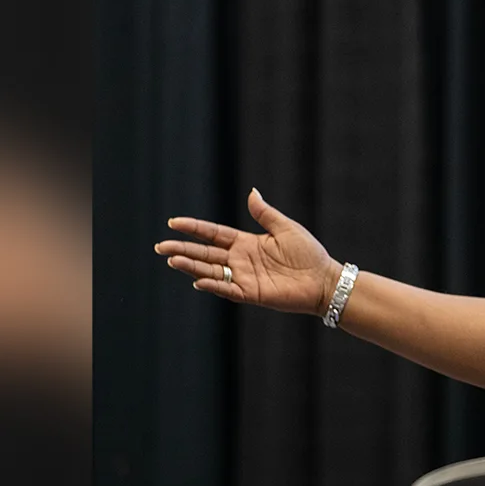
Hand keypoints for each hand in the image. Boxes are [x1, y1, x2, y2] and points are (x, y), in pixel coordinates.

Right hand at [155, 188, 341, 315]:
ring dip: (191, 266)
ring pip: (211, 271)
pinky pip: (228, 289)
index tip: (173, 222)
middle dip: (183, 249)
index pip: (213, 234)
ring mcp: (244, 278)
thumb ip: (265, 214)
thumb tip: (251, 192)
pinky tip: (198, 280)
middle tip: (160, 246)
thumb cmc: (308, 253)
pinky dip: (213, 285)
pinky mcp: (252, 294)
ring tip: (172, 260)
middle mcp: (241, 260)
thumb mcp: (286, 228)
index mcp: (246, 243)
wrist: (323, 279)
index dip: (194, 228)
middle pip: (205, 253)